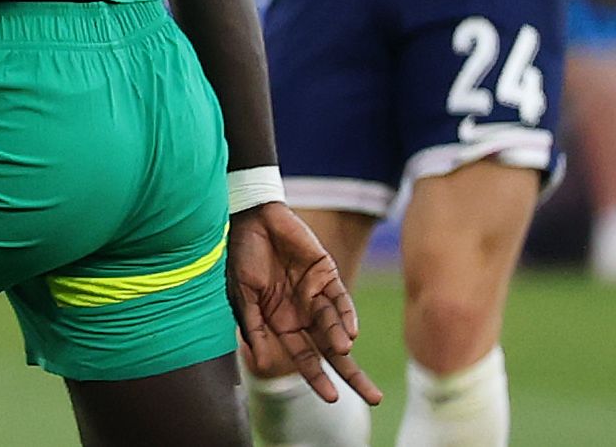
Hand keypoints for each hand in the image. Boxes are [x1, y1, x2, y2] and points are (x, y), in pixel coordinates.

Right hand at [229, 203, 380, 407]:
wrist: (252, 218)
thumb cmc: (240, 256)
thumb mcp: (242, 295)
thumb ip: (254, 327)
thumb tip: (261, 362)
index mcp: (281, 323)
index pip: (305, 358)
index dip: (317, 378)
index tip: (331, 398)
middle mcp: (302, 314)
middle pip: (331, 351)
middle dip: (352, 375)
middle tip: (375, 398)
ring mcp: (316, 295)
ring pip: (335, 326)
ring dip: (339, 339)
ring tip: (344, 348)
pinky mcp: (327, 274)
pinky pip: (341, 300)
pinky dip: (347, 316)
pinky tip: (351, 331)